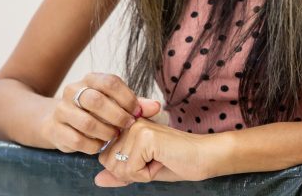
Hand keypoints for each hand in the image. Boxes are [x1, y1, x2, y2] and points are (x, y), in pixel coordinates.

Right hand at [42, 73, 160, 153]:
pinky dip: (92, 145)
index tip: (137, 113)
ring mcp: (61, 109)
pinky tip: (100, 146)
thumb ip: (136, 104)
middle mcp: (73, 90)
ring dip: (105, 132)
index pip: (110, 82)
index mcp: (91, 79)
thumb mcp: (117, 103)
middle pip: (96, 100)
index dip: (127, 98)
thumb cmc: (96, 112)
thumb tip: (156, 106)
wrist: (60, 122)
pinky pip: (76, 140)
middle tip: (127, 126)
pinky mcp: (54, 129)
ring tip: (114, 137)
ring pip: (86, 122)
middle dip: (117, 116)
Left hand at [94, 120, 231, 186]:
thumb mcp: (143, 170)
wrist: (204, 157)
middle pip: (107, 162)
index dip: (125, 168)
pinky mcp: (146, 136)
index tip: (148, 159)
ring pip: (118, 167)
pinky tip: (162, 160)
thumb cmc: (178, 161)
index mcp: (129, 126)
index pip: (105, 156)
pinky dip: (146, 174)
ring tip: (160, 159)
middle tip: (155, 160)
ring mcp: (138, 127)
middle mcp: (130, 122)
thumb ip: (120, 173)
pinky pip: (130, 169)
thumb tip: (97, 179)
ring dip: (140, 173)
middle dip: (130, 171)